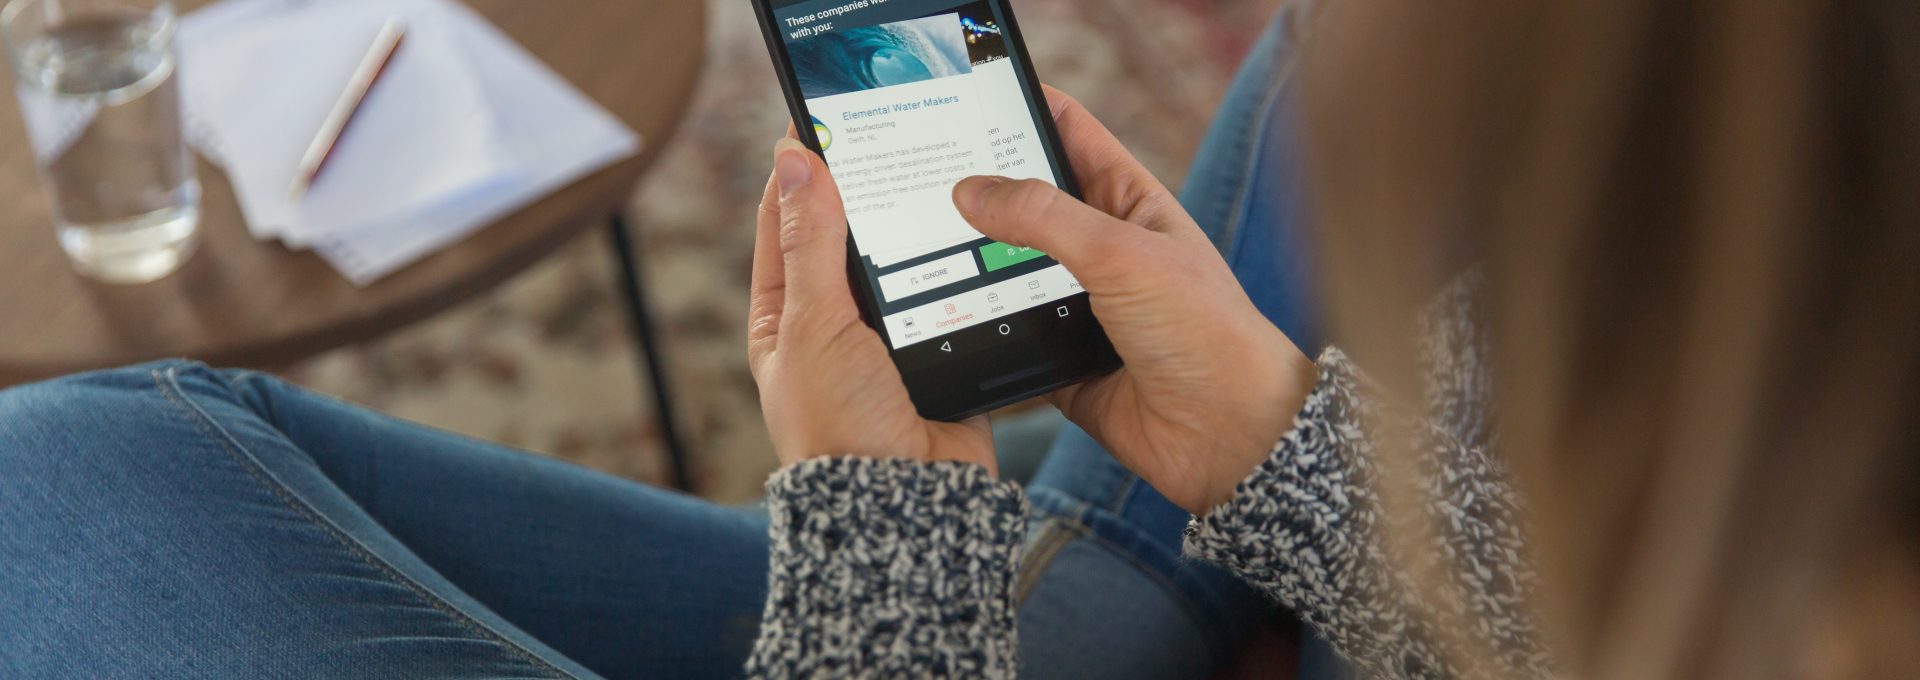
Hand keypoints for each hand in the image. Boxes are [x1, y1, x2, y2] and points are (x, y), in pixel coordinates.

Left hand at [748, 136, 995, 471]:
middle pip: (850, 238)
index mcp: (784, 318)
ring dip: (920, 229)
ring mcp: (889, 340)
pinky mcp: (941, 351)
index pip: (786, 224)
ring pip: (906, 261)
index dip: (802, 171)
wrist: (908, 504)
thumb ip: (811, 240)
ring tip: (939, 176)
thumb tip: (795, 160)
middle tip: (895, 137)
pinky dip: (963, 268)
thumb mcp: (815, 322)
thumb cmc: (840, 428)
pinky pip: (953, 294)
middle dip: (870, 194)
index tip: (825, 120)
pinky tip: (978, 234)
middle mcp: (834, 326)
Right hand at [952, 87, 1316, 512]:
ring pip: (1006, 273)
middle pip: (1025, 206)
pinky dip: (978, 331)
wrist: (1227, 435)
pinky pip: (1005, 337)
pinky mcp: (1059, 360)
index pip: (1068, 134)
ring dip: (969, 267)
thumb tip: (971, 189)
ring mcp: (1078, 306)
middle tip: (914, 175)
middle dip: (977, 192)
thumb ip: (1043, 218)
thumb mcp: (1121, 254)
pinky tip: (938, 317)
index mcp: (1128, 203)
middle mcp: (1101, 250)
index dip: (1023, 110)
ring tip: (908, 243)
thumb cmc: (1204, 331)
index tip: (966, 95)